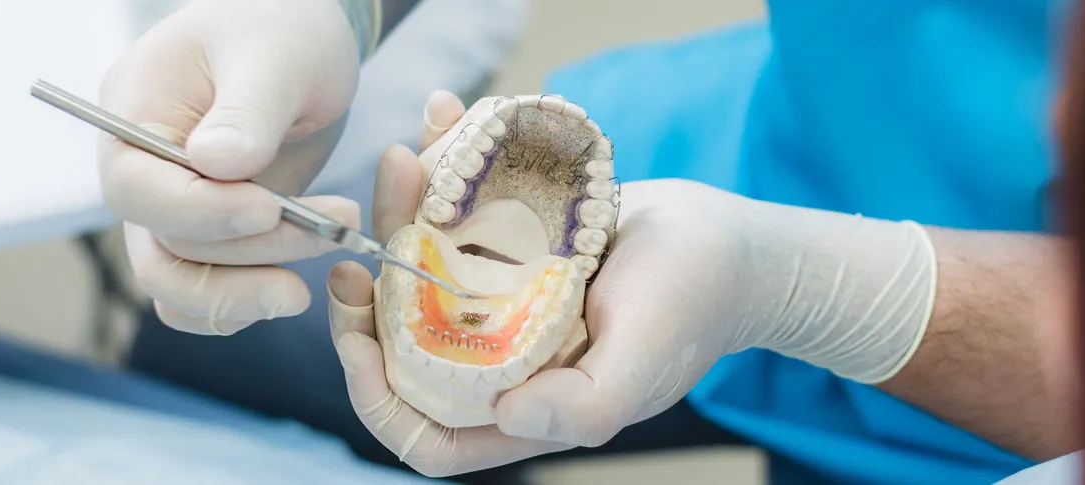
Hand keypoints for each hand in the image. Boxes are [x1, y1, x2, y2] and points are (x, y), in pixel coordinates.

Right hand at [99, 0, 367, 334]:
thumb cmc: (283, 31)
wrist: (304, 44)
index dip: (200, 212)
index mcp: (133, 115)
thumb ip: (247, 111)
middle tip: (329, 234)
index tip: (270, 209)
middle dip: (246, 255)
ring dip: (249, 290)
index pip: (138, 189)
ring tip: (325, 261)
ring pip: (180, 283)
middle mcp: (140, 172)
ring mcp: (172, 208)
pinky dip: (245, 302)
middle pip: (163, 248)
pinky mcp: (211, 234)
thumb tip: (214, 166)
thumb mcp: (275, 57)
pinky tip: (298, 285)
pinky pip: (204, 291)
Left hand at [326, 92, 938, 476]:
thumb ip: (580, 405)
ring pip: (421, 269)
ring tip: (402, 160)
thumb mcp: (641, 363)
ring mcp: (504, 300)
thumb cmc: (694, 305)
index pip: (426, 431)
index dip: (377, 397)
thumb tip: (504, 413)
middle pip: (404, 343)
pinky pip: (459, 215)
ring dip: (399, 214)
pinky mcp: (514, 245)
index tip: (357, 336)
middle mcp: (500, 358)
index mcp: (523, 405)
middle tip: (354, 245)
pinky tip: (441, 118)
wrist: (729, 238)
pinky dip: (443, 165)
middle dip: (369, 298)